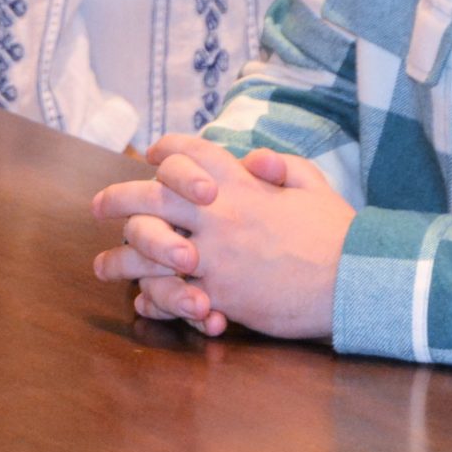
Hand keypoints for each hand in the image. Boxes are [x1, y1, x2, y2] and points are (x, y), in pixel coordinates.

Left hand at [89, 138, 350, 338]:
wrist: (353, 280)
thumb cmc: (337, 233)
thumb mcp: (312, 183)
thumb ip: (279, 166)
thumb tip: (253, 157)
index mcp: (240, 182)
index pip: (189, 153)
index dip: (166, 150)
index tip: (149, 154)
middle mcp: (218, 213)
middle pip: (150, 197)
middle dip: (117, 199)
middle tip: (97, 206)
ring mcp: (214, 254)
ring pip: (147, 251)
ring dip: (119, 259)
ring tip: (101, 267)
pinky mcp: (218, 293)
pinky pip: (170, 295)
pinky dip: (153, 300)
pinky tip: (141, 301)